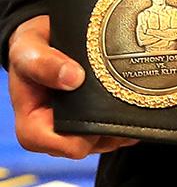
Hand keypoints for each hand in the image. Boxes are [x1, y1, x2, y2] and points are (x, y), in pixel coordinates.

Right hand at [7, 17, 134, 158]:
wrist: (46, 39)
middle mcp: (57, 131)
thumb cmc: (31, 49)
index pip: (64, 147)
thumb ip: (43, 63)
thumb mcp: (28, 50)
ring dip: (123, 122)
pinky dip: (128, 114)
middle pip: (92, 145)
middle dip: (111, 129)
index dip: (86, 137)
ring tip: (136, 96)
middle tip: (129, 100)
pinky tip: (139, 97)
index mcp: (35, 125)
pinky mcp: (94, 117)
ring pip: (107, 139)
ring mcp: (78, 126)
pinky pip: (116, 127)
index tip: (99, 114)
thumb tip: (72, 78)